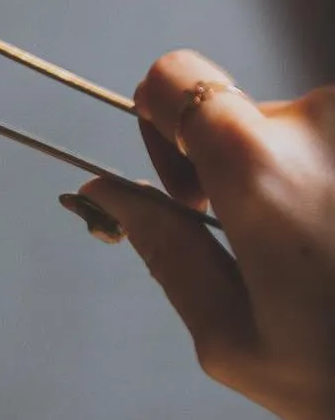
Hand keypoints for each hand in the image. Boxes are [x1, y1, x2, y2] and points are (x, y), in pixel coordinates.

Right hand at [78, 50, 334, 419]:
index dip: (160, 124)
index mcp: (259, 168)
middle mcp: (323, 124)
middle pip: (247, 117)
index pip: (173, 78)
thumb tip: (106, 191)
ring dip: (311, 188)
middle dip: (245, 175)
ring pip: (312, 136)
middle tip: (277, 258)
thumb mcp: (236, 341)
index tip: (186, 188)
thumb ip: (164, 251)